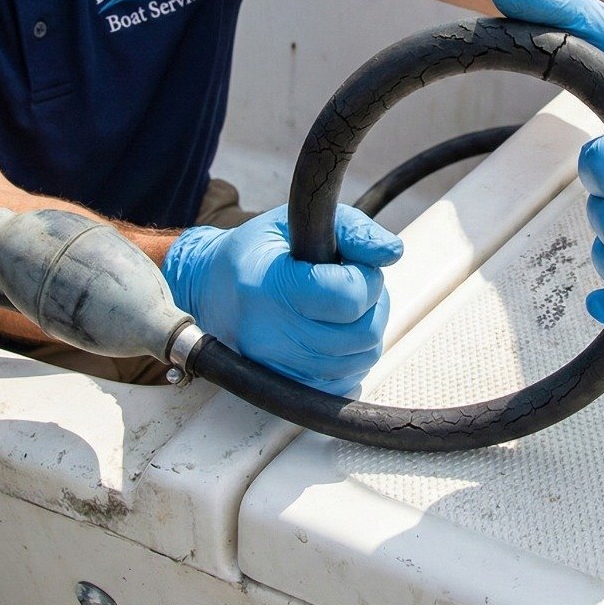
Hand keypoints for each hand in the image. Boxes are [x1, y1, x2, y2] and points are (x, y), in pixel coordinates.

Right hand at [162, 205, 401, 393]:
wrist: (211, 286)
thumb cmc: (259, 250)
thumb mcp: (300, 219)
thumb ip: (352, 229)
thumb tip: (392, 251)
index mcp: (269, 286)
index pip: (346, 297)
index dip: (366, 279)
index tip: (354, 266)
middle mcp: (268, 333)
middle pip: (360, 335)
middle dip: (373, 305)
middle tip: (356, 285)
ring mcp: (274, 365)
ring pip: (358, 362)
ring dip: (366, 332)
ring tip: (346, 307)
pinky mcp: (283, 386)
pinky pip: (342, 384)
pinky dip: (351, 359)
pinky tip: (337, 333)